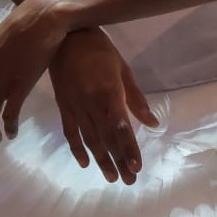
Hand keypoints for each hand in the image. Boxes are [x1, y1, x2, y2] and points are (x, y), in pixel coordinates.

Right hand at [48, 28, 156, 183]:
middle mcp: (90, 103)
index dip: (128, 148)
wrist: (64, 36)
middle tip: (128, 180)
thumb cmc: (99, 49)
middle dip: (118, 160)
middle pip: (105, 138)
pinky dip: (76, 149)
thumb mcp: (123, 69)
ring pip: (88, 139)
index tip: (136, 167)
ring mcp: (74, 106)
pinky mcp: (63, 106)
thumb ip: (136, 99)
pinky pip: (70, 132)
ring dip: (100, 160)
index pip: (120, 127)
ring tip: (112, 177)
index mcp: (108, 92)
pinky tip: (85, 163)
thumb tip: (153, 123)